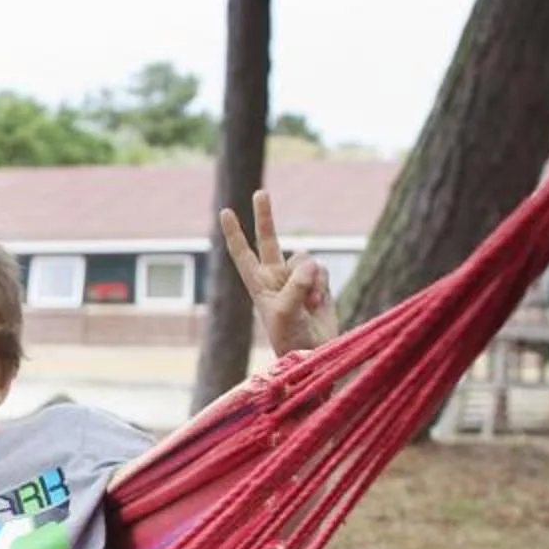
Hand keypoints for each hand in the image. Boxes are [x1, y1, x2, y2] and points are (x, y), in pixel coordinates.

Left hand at [221, 191, 336, 358]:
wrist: (315, 355)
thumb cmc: (290, 338)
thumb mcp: (285, 312)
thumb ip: (296, 284)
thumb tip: (312, 262)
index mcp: (258, 284)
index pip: (242, 254)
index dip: (234, 233)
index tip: (225, 211)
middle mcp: (275, 278)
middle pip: (268, 239)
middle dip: (265, 216)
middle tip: (260, 192)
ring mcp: (297, 280)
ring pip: (305, 259)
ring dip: (310, 280)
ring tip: (308, 304)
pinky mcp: (319, 284)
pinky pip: (323, 271)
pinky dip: (323, 285)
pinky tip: (318, 304)